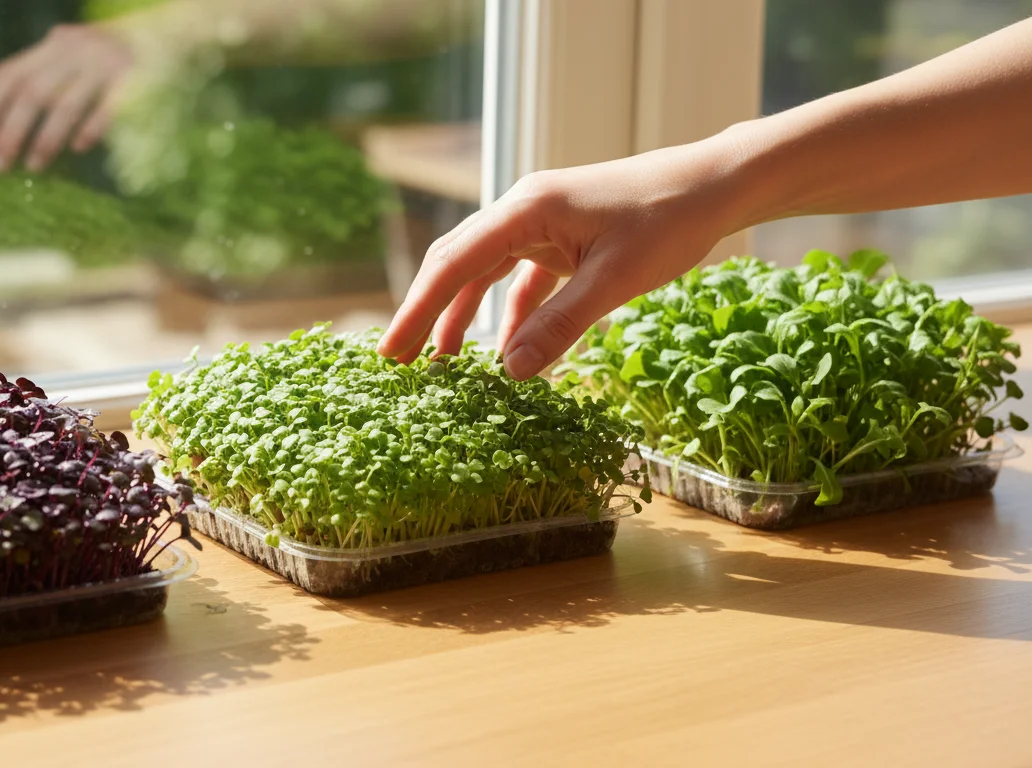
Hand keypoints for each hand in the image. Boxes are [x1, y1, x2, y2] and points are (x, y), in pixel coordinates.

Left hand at [0, 24, 134, 172]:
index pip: (7, 74)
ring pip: (64, 105)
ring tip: (33, 166)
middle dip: (9, 132)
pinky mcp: (135, 79)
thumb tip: (9, 119)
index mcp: (54, 45)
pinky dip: (89, 129)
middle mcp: (75, 49)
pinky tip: (77, 149)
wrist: (178, 31)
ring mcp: (105, 63)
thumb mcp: (78, 54)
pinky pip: (105, 109)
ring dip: (45, 139)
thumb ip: (50, 74)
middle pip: (31, 93)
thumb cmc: (120, 54)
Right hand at [377, 135, 747, 380]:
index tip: (391, 352)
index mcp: (526, 209)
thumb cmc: (670, 221)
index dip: (417, 311)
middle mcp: (523, 209)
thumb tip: (510, 371)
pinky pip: (521, 278)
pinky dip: (510, 313)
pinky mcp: (561, 238)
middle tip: (398, 363)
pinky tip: (508, 348)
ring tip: (440, 363)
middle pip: (457, 264)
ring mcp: (541, 222)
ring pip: (484, 271)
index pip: (453, 264)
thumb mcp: (615, 280)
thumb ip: (560, 325)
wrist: (716, 185)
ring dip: (462, 314)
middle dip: (426, 313)